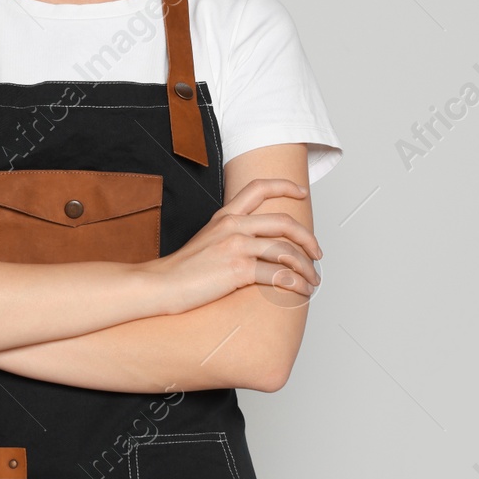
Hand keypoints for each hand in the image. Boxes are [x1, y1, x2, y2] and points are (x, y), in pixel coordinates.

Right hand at [144, 178, 321, 313]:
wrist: (160, 285)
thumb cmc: (182, 270)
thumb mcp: (206, 241)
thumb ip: (228, 235)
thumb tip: (255, 246)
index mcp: (225, 216)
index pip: (258, 188)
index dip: (284, 186)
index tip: (301, 192)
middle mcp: (233, 226)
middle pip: (283, 222)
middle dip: (307, 238)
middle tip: (317, 252)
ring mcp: (236, 246)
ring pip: (286, 251)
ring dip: (306, 268)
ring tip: (312, 280)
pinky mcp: (238, 269)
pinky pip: (278, 275)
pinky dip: (296, 284)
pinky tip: (301, 291)